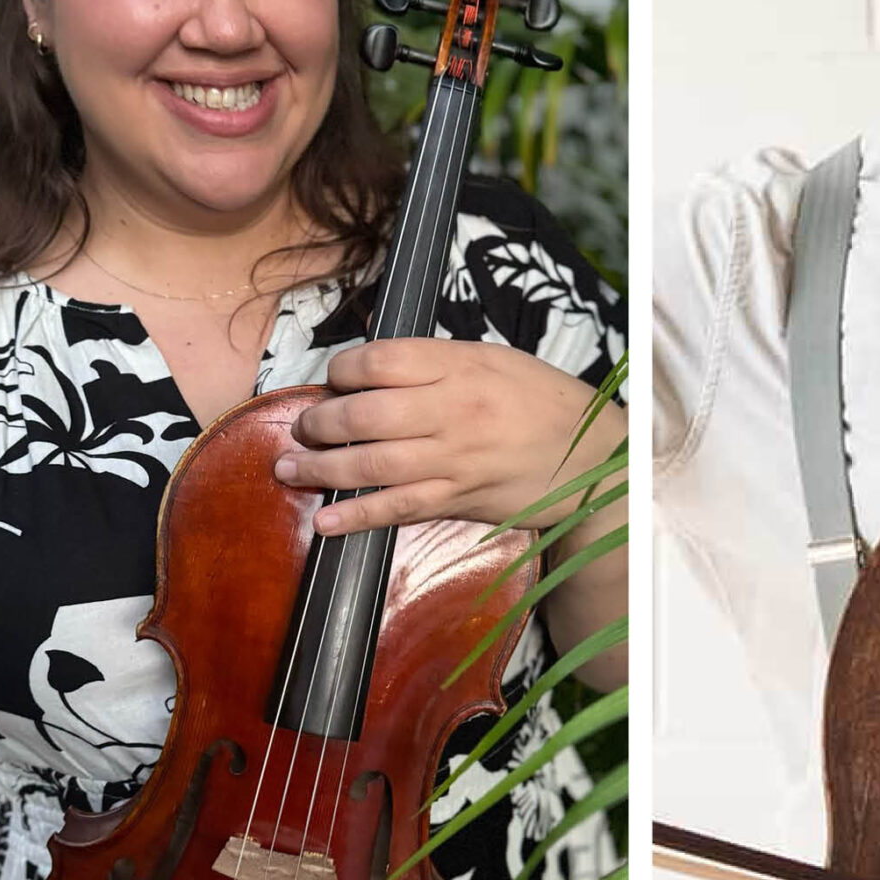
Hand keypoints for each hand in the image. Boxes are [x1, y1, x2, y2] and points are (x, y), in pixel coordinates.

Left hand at [275, 339, 625, 535]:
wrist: (590, 456)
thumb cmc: (536, 401)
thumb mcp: (490, 359)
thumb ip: (431, 363)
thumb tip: (369, 373)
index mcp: (458, 365)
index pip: (379, 361)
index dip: (343, 370)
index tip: (334, 379)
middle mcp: (451, 410)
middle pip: (363, 413)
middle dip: (320, 421)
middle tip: (302, 427)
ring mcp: (453, 458)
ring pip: (370, 462)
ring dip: (320, 468)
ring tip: (289, 468)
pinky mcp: (457, 498)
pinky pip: (396, 507)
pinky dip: (355, 515)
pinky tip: (324, 520)